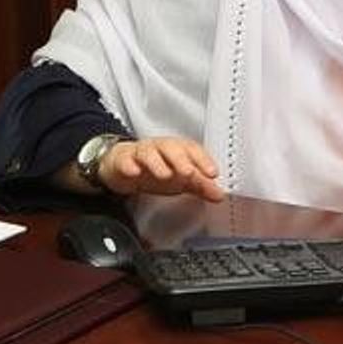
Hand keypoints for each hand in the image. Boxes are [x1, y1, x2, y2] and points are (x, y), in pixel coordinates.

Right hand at [97, 136, 224, 202]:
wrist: (124, 165)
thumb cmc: (157, 168)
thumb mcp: (180, 179)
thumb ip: (200, 186)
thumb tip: (219, 195)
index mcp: (178, 150)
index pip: (193, 151)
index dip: (203, 160)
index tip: (213, 173)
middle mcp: (161, 148)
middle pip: (172, 148)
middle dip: (181, 160)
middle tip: (189, 174)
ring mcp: (141, 153)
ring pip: (149, 152)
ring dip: (157, 163)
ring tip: (164, 174)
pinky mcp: (123, 160)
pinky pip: (125, 160)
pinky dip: (129, 165)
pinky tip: (134, 172)